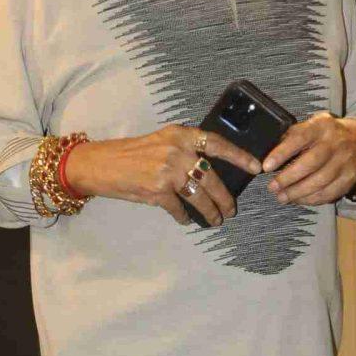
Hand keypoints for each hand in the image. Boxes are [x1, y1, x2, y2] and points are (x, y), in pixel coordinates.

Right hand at [63, 125, 260, 226]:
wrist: (99, 164)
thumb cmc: (130, 155)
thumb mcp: (160, 143)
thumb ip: (184, 151)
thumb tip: (210, 171)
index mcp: (180, 135)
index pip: (217, 143)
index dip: (239, 156)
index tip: (256, 167)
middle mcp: (176, 150)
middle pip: (212, 178)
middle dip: (225, 198)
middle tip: (231, 210)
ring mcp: (167, 171)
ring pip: (200, 196)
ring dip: (210, 211)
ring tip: (216, 220)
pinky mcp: (157, 190)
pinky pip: (179, 208)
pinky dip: (185, 217)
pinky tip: (187, 220)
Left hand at [262, 113, 355, 206]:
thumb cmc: (327, 134)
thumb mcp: (312, 125)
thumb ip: (292, 136)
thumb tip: (268, 151)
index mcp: (322, 126)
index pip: (300, 138)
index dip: (282, 153)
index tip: (266, 166)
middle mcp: (335, 143)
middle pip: (310, 163)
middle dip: (288, 178)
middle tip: (272, 187)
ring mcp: (345, 162)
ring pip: (320, 182)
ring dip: (297, 192)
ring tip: (282, 197)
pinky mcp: (350, 178)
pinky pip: (329, 193)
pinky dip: (311, 199)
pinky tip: (298, 200)